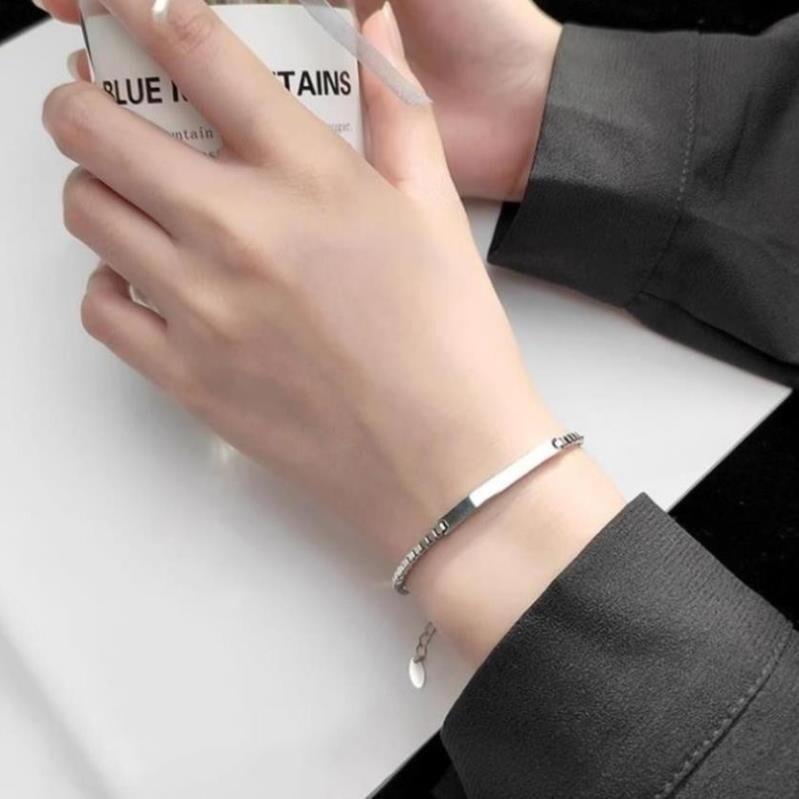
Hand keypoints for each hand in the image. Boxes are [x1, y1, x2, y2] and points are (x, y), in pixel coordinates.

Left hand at [43, 0, 619, 662]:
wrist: (445, 461)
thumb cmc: (450, 344)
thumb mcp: (434, 214)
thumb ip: (395, 112)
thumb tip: (374, 31)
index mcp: (308, 179)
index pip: (196, 51)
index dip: (142, 10)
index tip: (125, 8)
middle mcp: (238, 232)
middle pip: (96, 128)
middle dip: (77, 94)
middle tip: (90, 96)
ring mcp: (201, 308)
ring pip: (86, 212)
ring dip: (92, 184)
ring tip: (124, 190)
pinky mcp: (186, 376)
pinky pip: (101, 307)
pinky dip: (108, 281)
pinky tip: (145, 279)